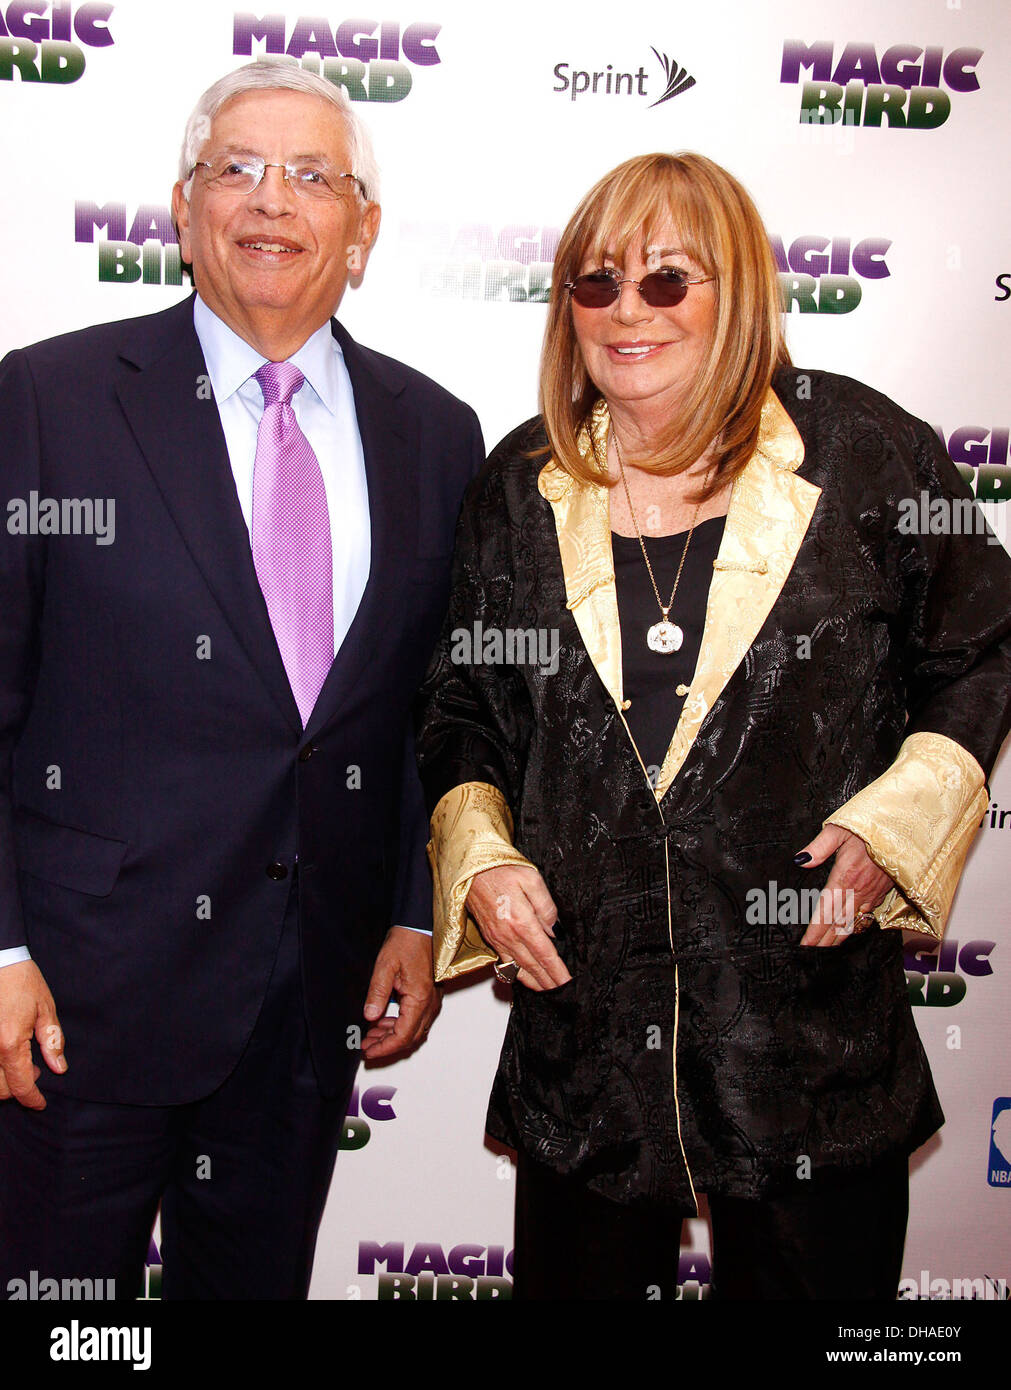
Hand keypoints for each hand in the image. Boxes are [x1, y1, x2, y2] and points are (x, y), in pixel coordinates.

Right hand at [0, 961, 66, 1107]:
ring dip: (4, 1081)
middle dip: (18, 1091)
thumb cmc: (22, 982)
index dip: (32, 1099)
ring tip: (23, 1064)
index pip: (21, 1085)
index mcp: (9, 1043)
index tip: (41, 1104)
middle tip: (36, 1073)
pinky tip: (8, 1056)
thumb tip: (59, 1068)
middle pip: (0, 1089)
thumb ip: (52, 1042)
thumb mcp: (45, 1010)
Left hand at [360, 927, 439, 1060]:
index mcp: (420, 998)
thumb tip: (369, 1016)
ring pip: (414, 1031)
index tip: (367, 1052)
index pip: (403, 1036)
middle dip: (386, 1045)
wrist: (421, 925)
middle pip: (410, 1038)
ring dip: (392, 1036)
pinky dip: (399, 1025)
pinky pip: (416, 1020)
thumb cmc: (406, 941)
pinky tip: (383, 1021)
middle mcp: (430, 1003)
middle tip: (365, 1046)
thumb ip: (377, 992)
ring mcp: (432, 1001)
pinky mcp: (429, 996)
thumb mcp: (385, 965)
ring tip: (371, 1035)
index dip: (384, 1048)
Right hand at [466, 864, 569, 991]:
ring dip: (534, 982)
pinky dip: (516, 975)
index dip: (558, 971)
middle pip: (533, 966)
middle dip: (548, 981)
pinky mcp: (490, 937)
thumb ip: (546, 906)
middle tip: (562, 992)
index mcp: (522, 922)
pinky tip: (523, 976)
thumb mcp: (532, 879)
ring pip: (518, 969)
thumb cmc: (500, 869)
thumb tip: (554, 929)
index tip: (568, 982)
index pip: (545, 954)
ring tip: (546, 990)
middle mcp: (508, 936)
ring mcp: (497, 939)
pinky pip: (504, 963)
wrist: (470, 869)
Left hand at [795, 824, 893, 946]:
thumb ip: (818, 847)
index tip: (805, 946)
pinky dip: (855, 927)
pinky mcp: (882, 892)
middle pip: (838, 924)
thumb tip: (800, 860)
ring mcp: (872, 894)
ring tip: (826, 951)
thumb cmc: (869, 826)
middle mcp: (858, 891)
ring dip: (839, 939)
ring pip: (853, 923)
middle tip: (811, 956)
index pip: (826, 912)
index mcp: (844, 878)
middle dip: (824, 942)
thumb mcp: (839, 830)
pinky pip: (866, 916)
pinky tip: (849, 931)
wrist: (904, 828)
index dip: (815, 932)